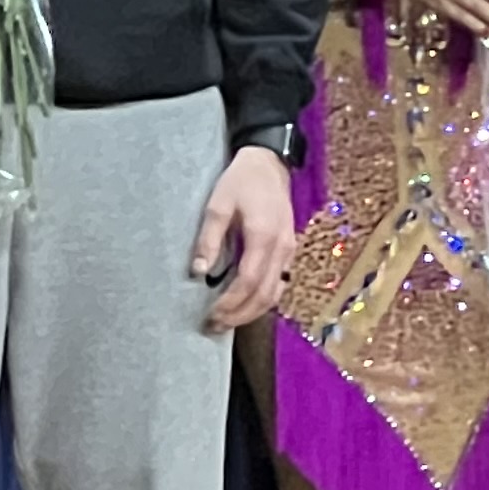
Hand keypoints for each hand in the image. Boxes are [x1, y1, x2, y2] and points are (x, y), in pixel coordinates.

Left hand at [190, 146, 300, 332]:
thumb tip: (199, 272)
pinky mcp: (289, 249)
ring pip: (276, 293)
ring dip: (252, 311)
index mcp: (263, 237)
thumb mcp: (217, 205)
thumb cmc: (241, 181)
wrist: (269, 163)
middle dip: (239, 315)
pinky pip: (280, 282)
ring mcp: (289, 249)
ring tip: (228, 321)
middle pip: (264, 294)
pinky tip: (246, 304)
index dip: (230, 304)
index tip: (210, 316)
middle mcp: (281, 248)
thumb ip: (209, 239)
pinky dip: (263, 299)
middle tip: (215, 326)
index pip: (248, 282)